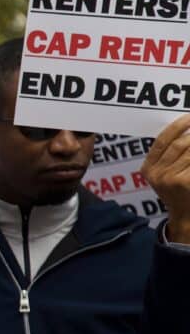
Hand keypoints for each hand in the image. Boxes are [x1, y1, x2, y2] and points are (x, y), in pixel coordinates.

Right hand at [142, 113, 189, 242]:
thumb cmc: (179, 192)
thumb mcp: (165, 175)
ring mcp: (169, 179)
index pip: (161, 141)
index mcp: (148, 169)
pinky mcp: (183, 182)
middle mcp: (156, 174)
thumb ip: (169, 156)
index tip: (189, 117)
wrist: (185, 216)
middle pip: (179, 143)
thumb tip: (185, 130)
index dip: (177, 126)